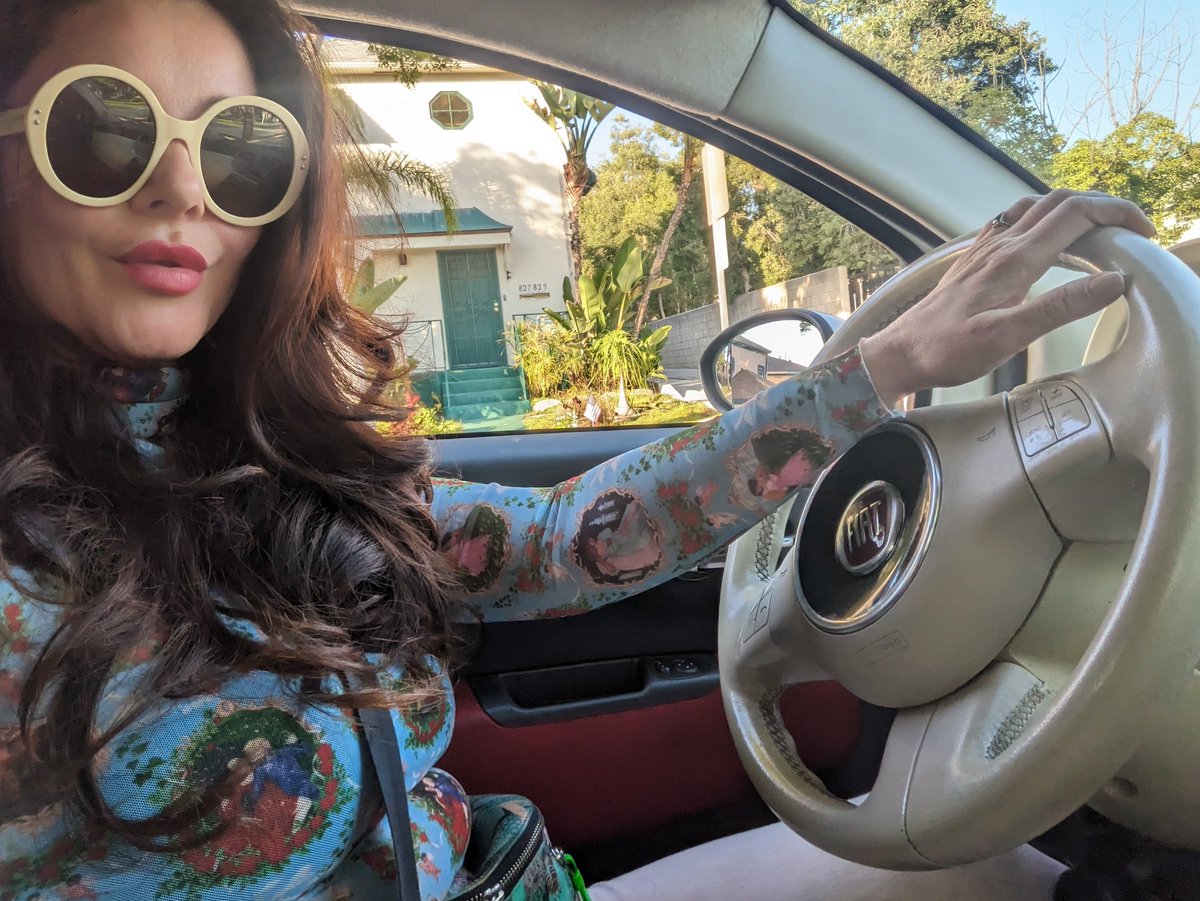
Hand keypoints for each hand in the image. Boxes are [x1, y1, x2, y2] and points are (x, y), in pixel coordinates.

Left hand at [859, 190, 1156, 407]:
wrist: (900, 352)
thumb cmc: (947, 350)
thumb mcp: (1008, 336)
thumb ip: (1061, 307)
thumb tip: (1113, 281)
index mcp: (1015, 260)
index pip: (1076, 215)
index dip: (1117, 214)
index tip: (1143, 232)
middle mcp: (1000, 245)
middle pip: (1061, 202)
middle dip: (1104, 206)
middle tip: (1131, 229)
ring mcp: (985, 248)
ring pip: (1037, 207)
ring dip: (1074, 208)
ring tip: (1100, 230)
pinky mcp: (974, 258)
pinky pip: (1015, 221)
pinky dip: (1044, 218)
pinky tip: (1046, 237)